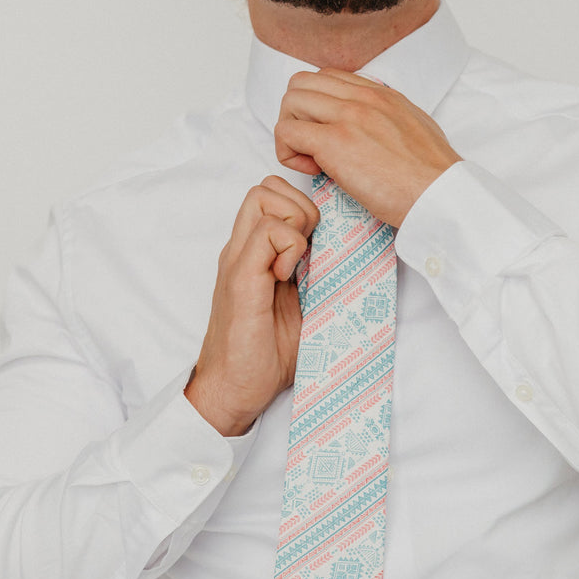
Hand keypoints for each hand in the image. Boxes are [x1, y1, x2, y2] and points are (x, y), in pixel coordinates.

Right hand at [185, 176, 319, 435]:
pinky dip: (288, 248)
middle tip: (308, 250)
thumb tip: (346, 258)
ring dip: (293, 224)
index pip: (271, 196)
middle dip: (299, 207)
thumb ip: (312, 277)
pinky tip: (287, 279)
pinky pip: (266, 233)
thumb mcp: (300, 308)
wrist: (232, 391)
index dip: (299, 208)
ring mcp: (238, 261)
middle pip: (265, 186)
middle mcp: (241, 250)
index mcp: (254, 255)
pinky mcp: (240, 278)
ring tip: (296, 264)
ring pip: (262, 196)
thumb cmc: (264, 357)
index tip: (314, 247)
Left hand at [275, 69, 461, 226]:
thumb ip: (390, 120)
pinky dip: (288, 153)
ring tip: (311, 160)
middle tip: (311, 147)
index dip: (318, 106)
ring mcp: (347, 117)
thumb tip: (374, 131)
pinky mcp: (335, 143)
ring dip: (290, 132)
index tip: (329, 135)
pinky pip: (287, 132)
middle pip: (301, 84)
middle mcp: (362, 98)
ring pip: (290, 102)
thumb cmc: (432, 176)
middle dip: (296, 116)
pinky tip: (313, 170)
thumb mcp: (415, 129)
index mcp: (381, 94)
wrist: (440, 194)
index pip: (328, 78)